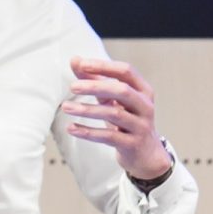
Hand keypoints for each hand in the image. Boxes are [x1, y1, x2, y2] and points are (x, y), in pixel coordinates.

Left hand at [61, 57, 171, 178]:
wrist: (146, 153)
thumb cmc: (126, 118)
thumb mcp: (112, 97)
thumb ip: (93, 78)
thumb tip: (74, 60)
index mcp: (142, 89)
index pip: (125, 71)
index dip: (104, 66)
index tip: (82, 64)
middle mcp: (145, 106)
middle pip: (121, 91)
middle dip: (95, 86)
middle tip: (72, 86)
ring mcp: (141, 126)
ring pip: (114, 114)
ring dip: (87, 110)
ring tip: (66, 107)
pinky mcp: (132, 144)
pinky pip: (109, 136)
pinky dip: (88, 132)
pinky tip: (71, 128)